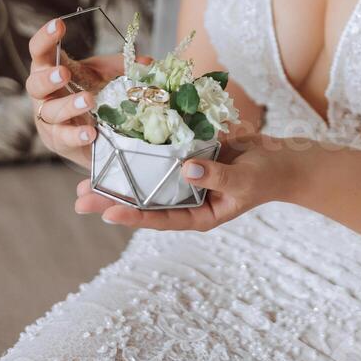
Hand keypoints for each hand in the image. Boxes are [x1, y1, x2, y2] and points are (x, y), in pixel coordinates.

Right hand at [26, 17, 153, 170]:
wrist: (92, 133)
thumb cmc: (94, 96)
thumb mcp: (107, 76)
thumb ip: (124, 66)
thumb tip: (148, 62)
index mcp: (52, 71)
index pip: (40, 52)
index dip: (45, 38)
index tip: (58, 24)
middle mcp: (44, 95)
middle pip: (34, 84)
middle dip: (48, 78)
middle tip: (64, 73)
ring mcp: (48, 119)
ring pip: (50, 112)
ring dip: (69, 105)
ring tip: (88, 100)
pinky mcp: (58, 141)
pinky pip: (63, 138)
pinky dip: (76, 135)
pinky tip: (90, 132)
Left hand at [74, 132, 295, 228]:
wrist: (282, 160)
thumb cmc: (266, 177)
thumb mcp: (242, 180)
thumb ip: (215, 174)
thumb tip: (186, 168)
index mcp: (198, 213)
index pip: (160, 218)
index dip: (133, 214)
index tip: (106, 211)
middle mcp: (187, 197)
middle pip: (145, 199)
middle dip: (113, 196)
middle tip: (79, 196)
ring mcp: (186, 175)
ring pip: (148, 176)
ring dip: (121, 173)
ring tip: (88, 172)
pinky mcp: (190, 153)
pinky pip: (164, 152)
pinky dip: (144, 147)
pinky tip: (121, 141)